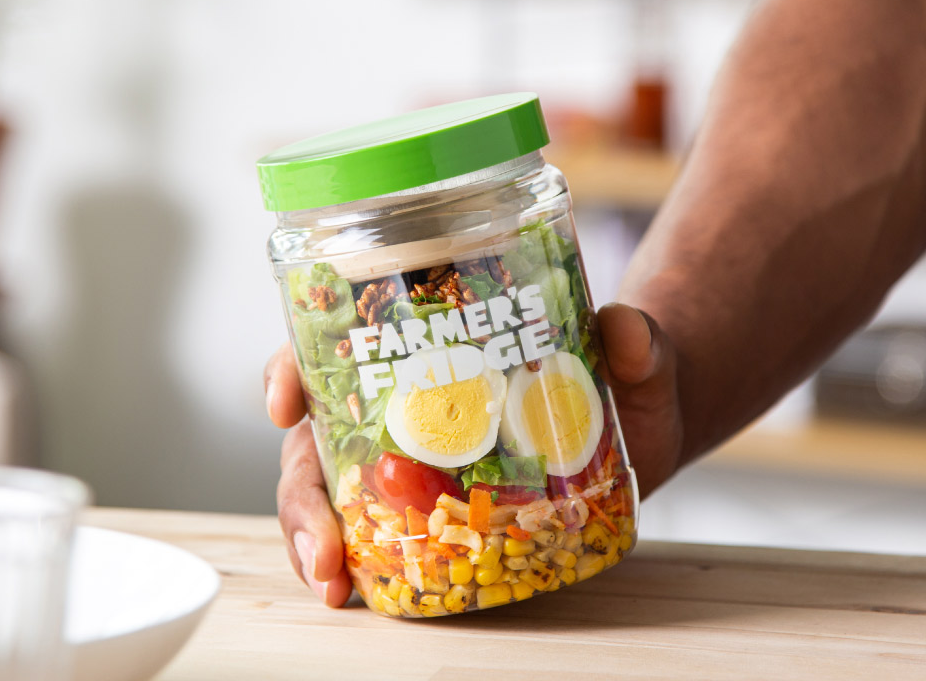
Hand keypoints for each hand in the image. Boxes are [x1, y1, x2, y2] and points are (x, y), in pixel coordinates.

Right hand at [263, 302, 682, 606]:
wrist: (640, 421)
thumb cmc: (621, 377)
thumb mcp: (633, 355)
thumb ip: (634, 342)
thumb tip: (628, 334)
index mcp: (422, 348)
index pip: (332, 345)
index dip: (292, 370)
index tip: (285, 404)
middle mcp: (399, 401)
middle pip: (320, 436)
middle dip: (302, 491)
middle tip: (322, 542)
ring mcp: (410, 458)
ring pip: (331, 491)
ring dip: (315, 538)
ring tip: (332, 582)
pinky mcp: (432, 506)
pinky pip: (373, 531)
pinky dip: (354, 561)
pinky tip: (355, 591)